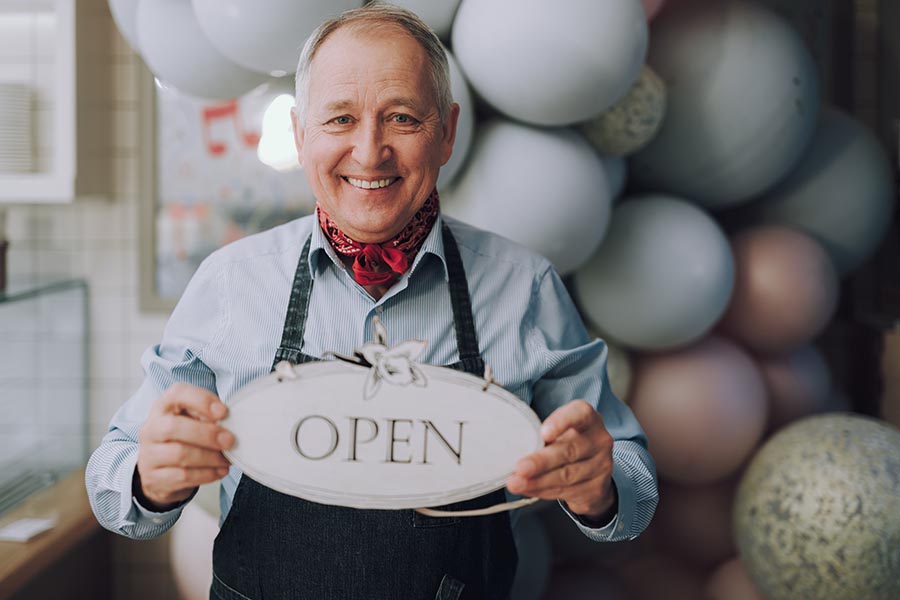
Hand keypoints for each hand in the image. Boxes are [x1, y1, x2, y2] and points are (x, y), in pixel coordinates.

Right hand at [135, 383, 233, 509]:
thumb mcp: (192, 421)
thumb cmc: (183, 438)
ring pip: (179, 454)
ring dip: (210, 457)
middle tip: (230, 441)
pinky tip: (219, 471)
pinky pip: (182, 476)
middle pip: (173, 427)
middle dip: (207, 434)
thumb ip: (207, 418)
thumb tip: (230, 425)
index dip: (201, 401)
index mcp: (164, 407)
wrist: (160, 471)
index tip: (223, 412)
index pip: (177, 394)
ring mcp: (149, 454)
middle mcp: (151, 428)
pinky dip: (206, 474)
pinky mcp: (153, 477)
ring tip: (226, 460)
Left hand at [506, 400, 615, 520]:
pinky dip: (543, 491)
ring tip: (516, 483)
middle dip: (541, 461)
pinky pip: (566, 491)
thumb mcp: (560, 433)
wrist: (593, 472)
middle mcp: (599, 440)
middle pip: (569, 451)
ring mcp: (602, 465)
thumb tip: (515, 451)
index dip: (561, 422)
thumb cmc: (568, 443)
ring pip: (566, 475)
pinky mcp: (597, 488)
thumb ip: (544, 437)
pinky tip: (528, 489)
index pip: (579, 414)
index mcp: (588, 418)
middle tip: (520, 468)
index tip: (543, 433)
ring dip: (537, 481)